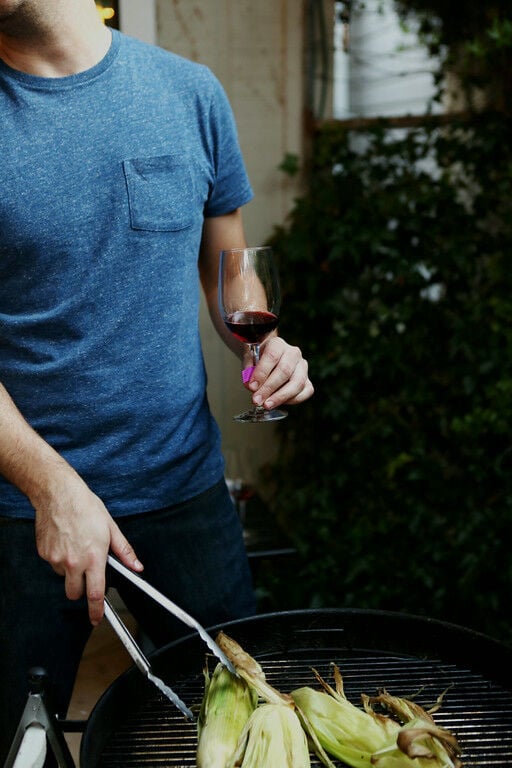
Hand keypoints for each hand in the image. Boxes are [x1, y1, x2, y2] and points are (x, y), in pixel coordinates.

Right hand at [34, 470, 142, 624]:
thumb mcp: (111, 528)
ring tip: (77, 547)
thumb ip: (124, 551)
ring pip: (64, 577)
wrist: (59, 494)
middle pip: (75, 593)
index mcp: (94, 557)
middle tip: (87, 574)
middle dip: (82, 590)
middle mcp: (74, 562)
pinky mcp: (45, 553)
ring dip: (71, 571)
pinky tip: (66, 541)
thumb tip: (137, 566)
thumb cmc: (86, 508)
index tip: (97, 619)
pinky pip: (54, 564)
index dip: (97, 611)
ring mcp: (57, 559)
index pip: (96, 594)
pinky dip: (60, 558)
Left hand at [244, 336, 313, 410]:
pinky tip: (279, 402)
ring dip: (281, 396)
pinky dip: (293, 400)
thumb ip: (248, 371)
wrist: (269, 359)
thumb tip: (251, 386)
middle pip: (284, 371)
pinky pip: (306, 391)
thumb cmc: (258, 359)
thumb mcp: (248, 360)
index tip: (252, 387)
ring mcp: (302, 367)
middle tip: (257, 400)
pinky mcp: (307, 380)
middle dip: (269, 388)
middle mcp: (293, 353)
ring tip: (267, 405)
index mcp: (277, 344)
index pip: (272, 356)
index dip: (261, 373)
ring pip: (297, 383)